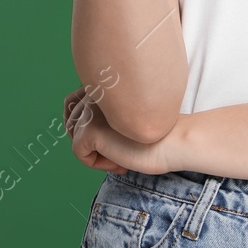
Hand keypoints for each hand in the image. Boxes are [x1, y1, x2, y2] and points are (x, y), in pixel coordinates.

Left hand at [62, 86, 176, 176]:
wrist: (175, 141)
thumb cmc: (157, 132)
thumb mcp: (125, 116)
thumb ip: (104, 113)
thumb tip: (76, 130)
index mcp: (104, 83)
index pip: (72, 102)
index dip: (85, 126)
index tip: (109, 140)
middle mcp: (95, 91)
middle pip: (71, 122)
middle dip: (90, 142)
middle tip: (118, 154)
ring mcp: (91, 109)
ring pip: (75, 138)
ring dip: (95, 153)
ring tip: (120, 159)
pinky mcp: (91, 128)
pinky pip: (79, 152)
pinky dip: (96, 164)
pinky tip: (120, 163)